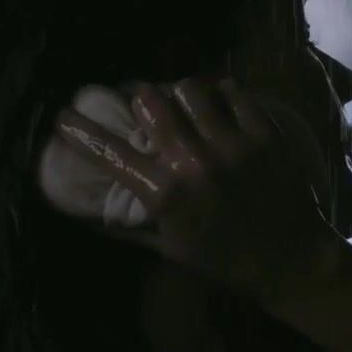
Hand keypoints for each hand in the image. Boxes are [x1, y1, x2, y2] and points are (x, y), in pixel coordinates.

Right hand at [53, 76, 341, 300]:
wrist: (289, 261)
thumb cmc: (223, 260)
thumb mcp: (169, 248)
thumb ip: (128, 226)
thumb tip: (86, 213)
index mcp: (165, 194)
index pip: (109, 152)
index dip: (79, 130)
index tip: (62, 116)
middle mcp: (194, 162)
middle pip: (151, 102)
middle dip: (140, 100)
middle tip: (143, 107)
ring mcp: (231, 145)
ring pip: (191, 89)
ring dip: (181, 95)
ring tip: (185, 106)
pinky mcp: (263, 134)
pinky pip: (232, 93)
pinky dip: (221, 95)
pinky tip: (219, 107)